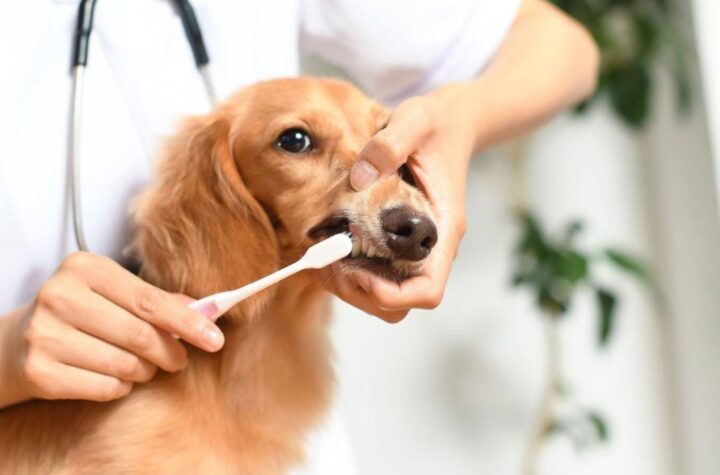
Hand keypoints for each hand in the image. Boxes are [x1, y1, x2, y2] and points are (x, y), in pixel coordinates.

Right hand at [3, 252, 223, 404]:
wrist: (17, 341)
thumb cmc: (80, 313)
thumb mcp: (115, 294)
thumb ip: (159, 300)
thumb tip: (207, 311)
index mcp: (86, 268)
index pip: (151, 300)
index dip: (188, 323)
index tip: (215, 339)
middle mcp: (61, 296)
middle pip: (141, 335)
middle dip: (171, 352)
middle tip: (179, 359)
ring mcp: (45, 334)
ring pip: (126, 365)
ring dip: (144, 370)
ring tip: (139, 365)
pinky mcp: (39, 370)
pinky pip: (105, 388)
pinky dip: (120, 387)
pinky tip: (112, 376)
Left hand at [317, 89, 474, 322]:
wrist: (452, 122)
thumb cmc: (438, 124)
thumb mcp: (416, 121)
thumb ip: (390, 144)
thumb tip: (359, 178)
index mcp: (443, 229)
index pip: (428, 291)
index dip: (395, 297)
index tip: (360, 275)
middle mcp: (430, 247)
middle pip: (402, 303)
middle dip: (361, 294)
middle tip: (326, 266)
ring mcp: (415, 247)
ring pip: (386, 294)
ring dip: (350, 286)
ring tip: (320, 259)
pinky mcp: (399, 241)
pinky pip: (376, 272)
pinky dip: (350, 270)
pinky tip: (327, 246)